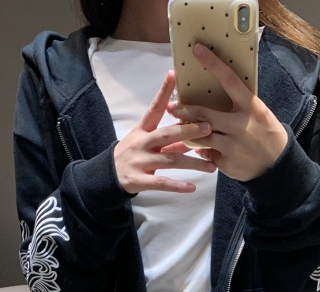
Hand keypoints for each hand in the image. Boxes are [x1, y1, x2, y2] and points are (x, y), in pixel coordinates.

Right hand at [114, 70, 217, 193]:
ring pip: (169, 160)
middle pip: (166, 134)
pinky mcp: (140, 180)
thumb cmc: (133, 154)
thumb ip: (169, 138)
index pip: (154, 108)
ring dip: (192, 163)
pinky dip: (177, 186)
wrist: (108, 175)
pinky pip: (161, 183)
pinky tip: (192, 187)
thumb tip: (193, 129)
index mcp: (143, 130)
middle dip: (187, 131)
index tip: (174, 74)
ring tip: (211, 166)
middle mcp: (142, 143)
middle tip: (208, 127)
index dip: (163, 92)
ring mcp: (140, 162)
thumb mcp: (145, 141)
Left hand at [166, 44, 288, 181]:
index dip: (213, 64)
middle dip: (185, 110)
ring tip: (181, 128)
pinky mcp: (227, 163)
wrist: (277, 164)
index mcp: (250, 107)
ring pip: (201, 136)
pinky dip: (203, 150)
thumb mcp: (258, 112)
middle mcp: (240, 125)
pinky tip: (203, 149)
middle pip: (204, 114)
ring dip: (189, 132)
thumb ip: (238, 104)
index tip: (198, 50)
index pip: (229, 80)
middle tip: (173, 107)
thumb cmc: (265, 133)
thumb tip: (214, 92)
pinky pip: (207, 154)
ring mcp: (232, 145)